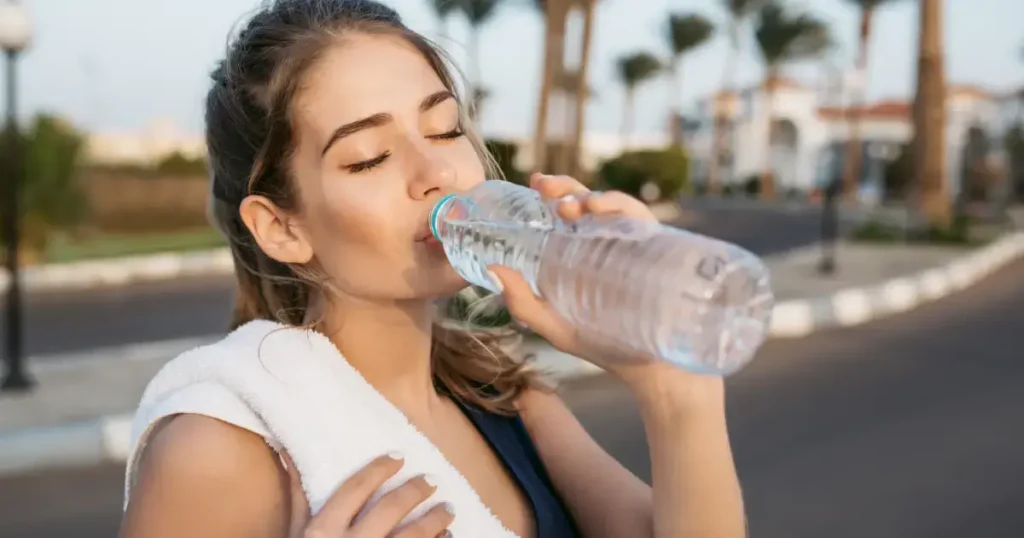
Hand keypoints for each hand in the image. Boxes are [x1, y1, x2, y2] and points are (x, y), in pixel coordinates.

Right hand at [285, 452, 452, 537]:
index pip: (356, 489)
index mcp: (324, 530)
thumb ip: (299, 496)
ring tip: (448, 509)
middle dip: (416, 491)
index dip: (379, 469)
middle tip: (432, 481)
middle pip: (391, 508)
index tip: (399, 457)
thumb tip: (288, 452)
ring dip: (436, 520)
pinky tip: (447, 536)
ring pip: (414, 535)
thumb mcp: (296, 534)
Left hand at [488, 174, 725, 403]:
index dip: (552, 193)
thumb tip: (493, 269)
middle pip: (587, 204)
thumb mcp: (556, 327)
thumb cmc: (608, 349)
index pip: (567, 215)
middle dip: (565, 188)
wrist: (656, 372)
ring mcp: (633, 245)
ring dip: (588, 197)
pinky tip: (599, 209)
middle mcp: (609, 244)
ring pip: (612, 206)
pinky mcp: (656, 249)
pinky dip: (618, 206)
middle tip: (543, 186)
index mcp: (584, 255)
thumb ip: (524, 303)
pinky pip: (639, 218)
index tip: (534, 183)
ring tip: (567, 208)